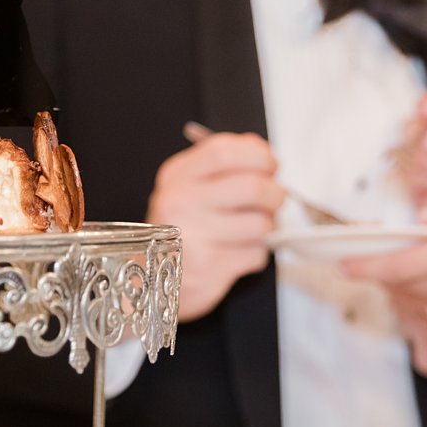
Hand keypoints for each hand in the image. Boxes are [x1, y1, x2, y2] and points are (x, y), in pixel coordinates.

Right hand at [147, 131, 284, 321]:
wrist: (151, 279)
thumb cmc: (179, 227)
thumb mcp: (189, 185)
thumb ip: (222, 162)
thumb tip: (258, 147)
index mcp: (176, 176)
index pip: (224, 151)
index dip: (258, 155)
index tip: (269, 164)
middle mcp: (180, 202)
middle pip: (251, 187)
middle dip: (274, 194)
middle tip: (275, 199)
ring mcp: (193, 237)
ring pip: (260, 224)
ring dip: (266, 228)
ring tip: (251, 229)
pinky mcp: (209, 268)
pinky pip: (256, 254)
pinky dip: (256, 254)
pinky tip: (239, 252)